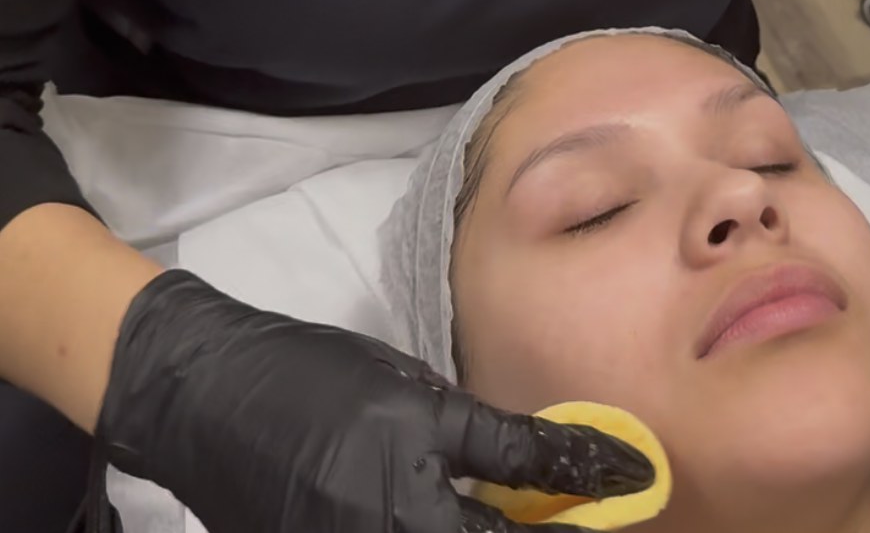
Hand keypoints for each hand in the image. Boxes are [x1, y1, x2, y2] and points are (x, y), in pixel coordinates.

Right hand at [95, 271, 654, 531]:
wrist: (208, 391)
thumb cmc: (317, 381)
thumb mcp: (417, 398)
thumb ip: (495, 445)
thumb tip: (573, 462)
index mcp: (413, 522)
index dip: (579, 524)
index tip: (631, 500)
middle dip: (539, 532)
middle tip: (580, 510)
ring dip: (486, 529)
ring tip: (530, 510)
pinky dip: (441, 530)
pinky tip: (462, 514)